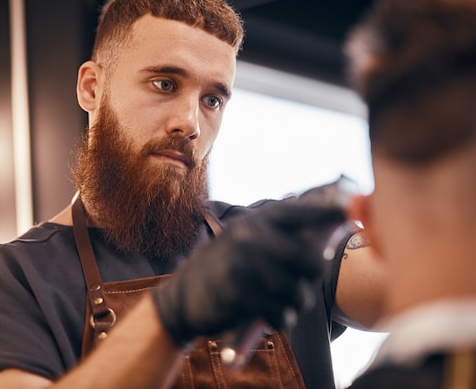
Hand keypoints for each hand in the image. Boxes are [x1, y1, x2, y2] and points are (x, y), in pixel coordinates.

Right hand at [151, 193, 345, 347]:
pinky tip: (268, 314)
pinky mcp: (239, 296)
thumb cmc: (224, 268)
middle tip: (300, 282)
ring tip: (278, 302)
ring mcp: (244, 267)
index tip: (349, 214)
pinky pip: (282, 314)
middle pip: (310, 260)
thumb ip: (281, 239)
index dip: (328, 213)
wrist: (184, 295)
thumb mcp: (245, 242)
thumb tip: (330, 235)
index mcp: (254, 222)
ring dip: (294, 304)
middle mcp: (250, 238)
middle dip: (311, 277)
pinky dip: (281, 320)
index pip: (300, 213)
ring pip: (298, 293)